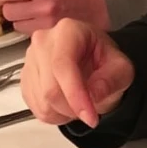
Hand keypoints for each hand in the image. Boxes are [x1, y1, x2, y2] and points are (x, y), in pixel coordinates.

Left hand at [0, 0, 109, 33]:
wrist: (101, 7)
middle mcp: (42, 4)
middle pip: (7, 11)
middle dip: (10, 7)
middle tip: (20, 5)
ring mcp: (46, 22)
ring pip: (16, 25)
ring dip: (20, 20)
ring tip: (33, 15)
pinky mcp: (50, 34)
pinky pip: (28, 34)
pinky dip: (30, 29)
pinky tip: (40, 23)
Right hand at [20, 19, 134, 126]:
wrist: (93, 65)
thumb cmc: (104, 61)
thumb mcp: (121, 69)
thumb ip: (112, 80)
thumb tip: (93, 95)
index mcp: (68, 31)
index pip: (63, 65)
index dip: (75, 95)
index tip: (90, 116)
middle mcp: (43, 42)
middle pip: (50, 88)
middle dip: (73, 108)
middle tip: (90, 110)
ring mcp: (30, 60)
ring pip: (42, 102)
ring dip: (64, 113)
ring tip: (79, 102)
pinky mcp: (25, 79)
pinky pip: (36, 108)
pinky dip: (54, 114)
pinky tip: (66, 103)